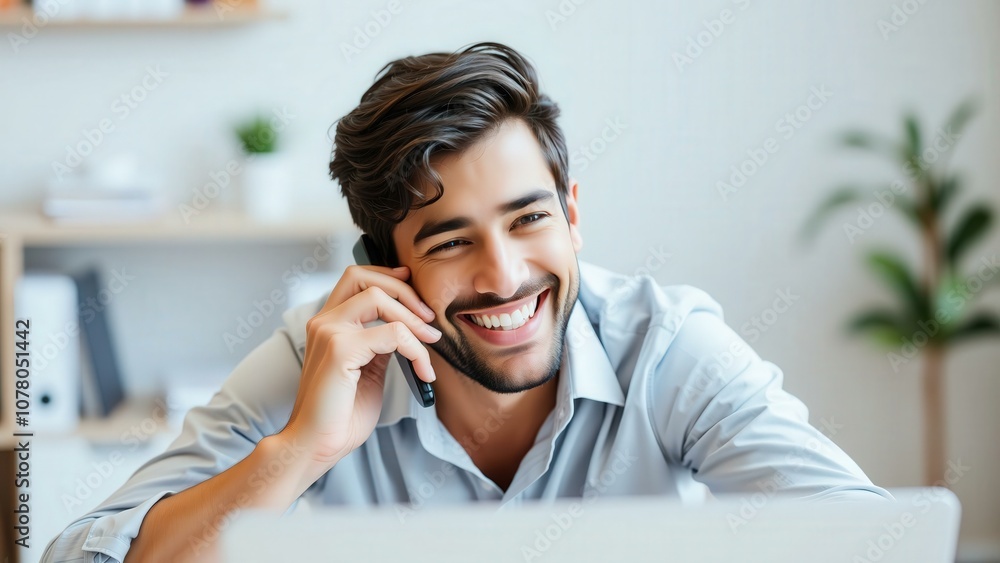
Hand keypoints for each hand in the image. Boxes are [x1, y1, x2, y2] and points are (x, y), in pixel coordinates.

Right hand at [277, 265, 440, 485]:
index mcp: (328, 325)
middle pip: (364, 277)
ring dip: (412, 318)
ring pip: (378, 298)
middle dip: (404, 291)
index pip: (355, 279)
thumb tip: (408, 330)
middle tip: (429, 318)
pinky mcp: (339, 349)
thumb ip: (381, 345)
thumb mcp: (369, 370)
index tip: (416, 292)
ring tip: (430, 343)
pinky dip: (415, 349)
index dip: (388, 277)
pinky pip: (392, 334)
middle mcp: (324, 322)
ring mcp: (329, 332)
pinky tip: (423, 370)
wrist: (316, 445)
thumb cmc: (340, 415)